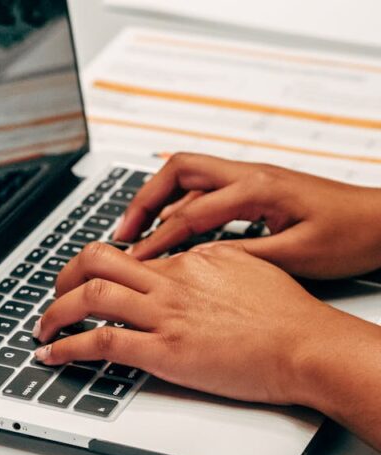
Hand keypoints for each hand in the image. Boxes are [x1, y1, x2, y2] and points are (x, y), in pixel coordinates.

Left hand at [33, 241, 340, 404]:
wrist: (306, 346)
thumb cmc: (289, 319)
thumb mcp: (250, 272)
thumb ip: (216, 267)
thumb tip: (195, 266)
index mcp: (193, 260)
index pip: (133, 255)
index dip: (103, 270)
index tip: (90, 281)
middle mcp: (172, 281)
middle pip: (98, 260)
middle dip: (64, 277)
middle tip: (54, 296)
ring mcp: (165, 314)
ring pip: (90, 296)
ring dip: (55, 313)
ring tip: (42, 328)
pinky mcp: (163, 349)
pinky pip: (101, 341)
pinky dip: (67, 348)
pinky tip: (52, 355)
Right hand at [115, 153, 380, 278]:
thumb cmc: (351, 236)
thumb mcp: (294, 256)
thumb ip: (240, 257)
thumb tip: (196, 265)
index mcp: (257, 189)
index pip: (190, 213)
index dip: (157, 240)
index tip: (135, 262)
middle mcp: (250, 175)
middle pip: (178, 171)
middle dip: (143, 200)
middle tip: (122, 233)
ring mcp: (253, 178)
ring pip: (189, 177)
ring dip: (158, 201)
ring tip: (137, 233)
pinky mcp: (257, 188)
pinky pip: (206, 190)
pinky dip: (181, 207)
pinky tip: (173, 232)